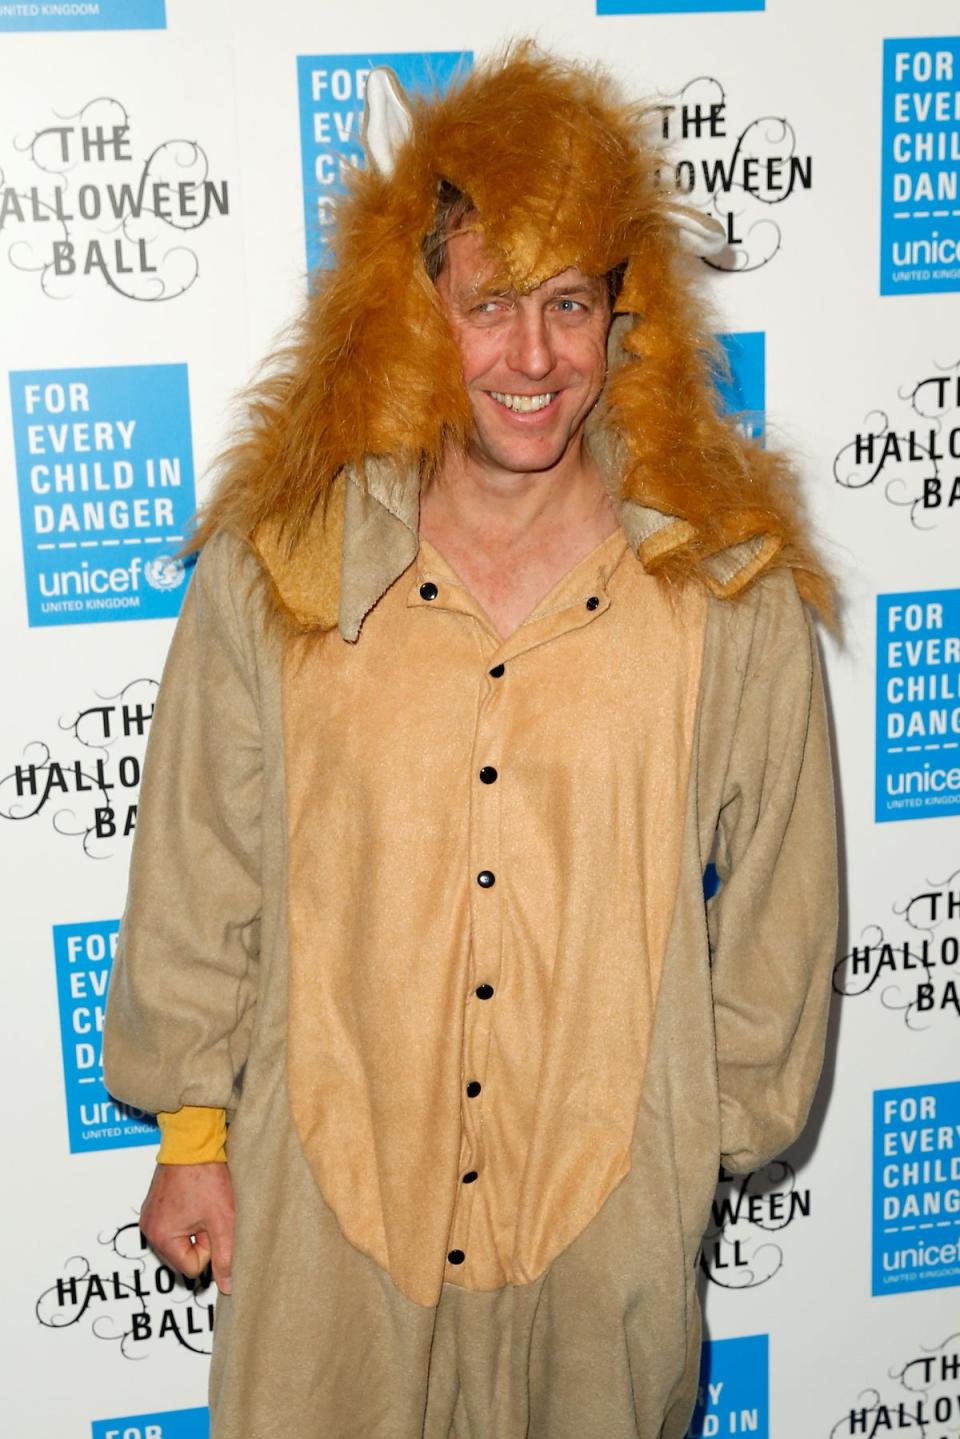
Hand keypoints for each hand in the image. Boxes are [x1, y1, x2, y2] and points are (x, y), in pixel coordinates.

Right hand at [139, 1162, 234, 1293]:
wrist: (193, 1140)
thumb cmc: (207, 1177)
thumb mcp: (223, 1220)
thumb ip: (226, 1258)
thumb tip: (228, 1288)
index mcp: (161, 1238)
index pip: (193, 1268)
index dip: (210, 1247)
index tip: (212, 1222)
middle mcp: (149, 1229)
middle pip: (184, 1256)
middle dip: (202, 1239)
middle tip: (208, 1211)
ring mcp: (150, 1216)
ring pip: (181, 1240)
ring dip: (196, 1227)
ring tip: (202, 1202)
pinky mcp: (155, 1204)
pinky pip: (175, 1224)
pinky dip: (188, 1216)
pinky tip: (196, 1197)